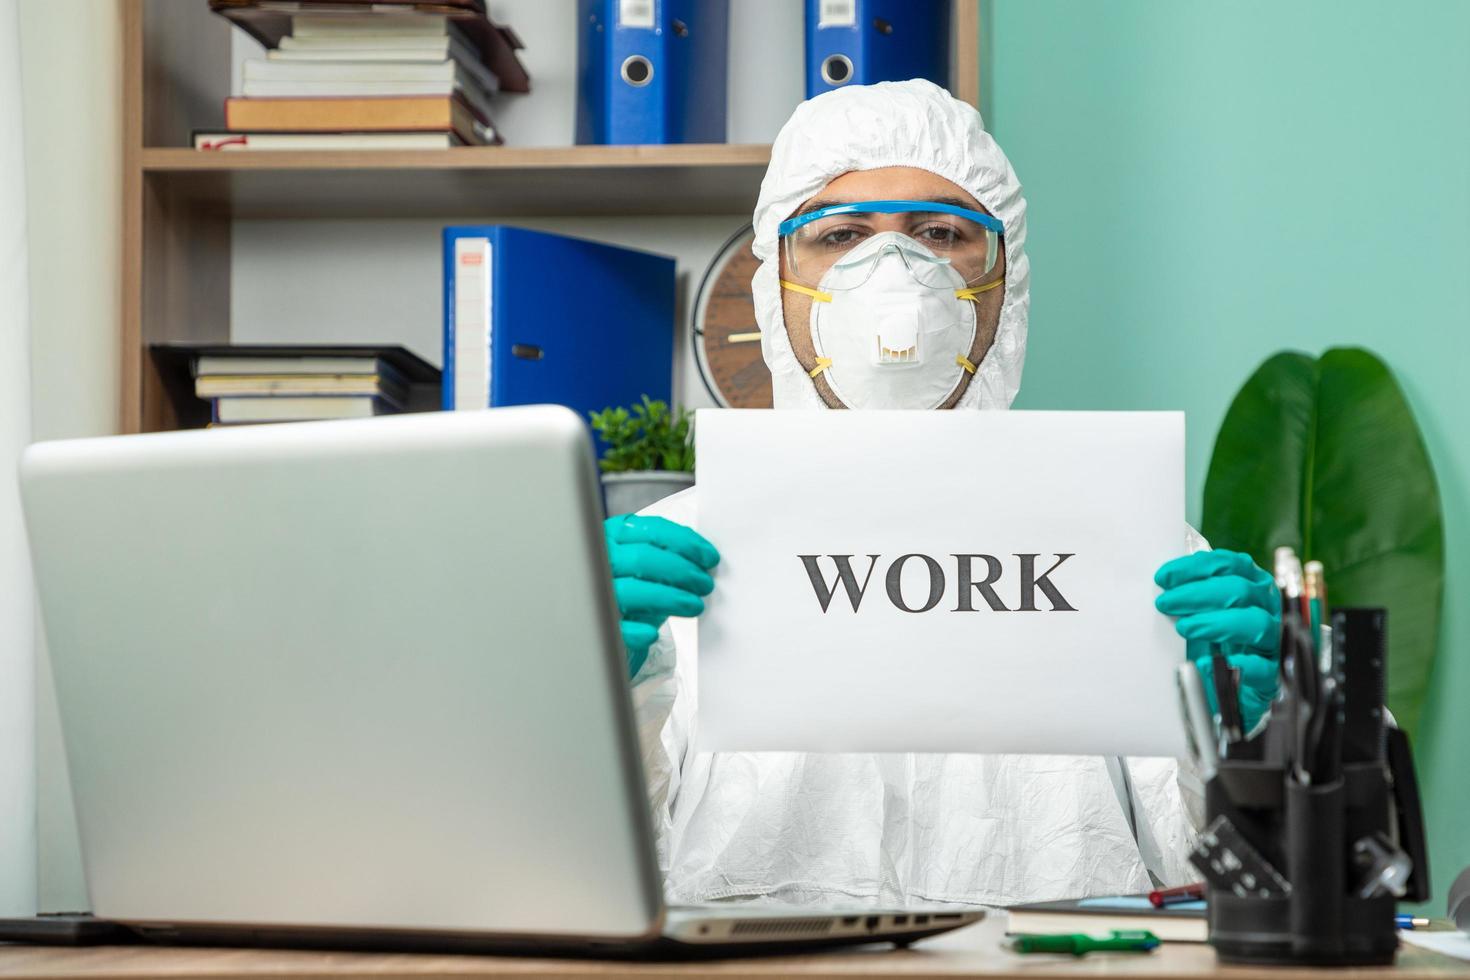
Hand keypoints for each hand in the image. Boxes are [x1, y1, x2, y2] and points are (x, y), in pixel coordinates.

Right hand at [604, 514, 719, 677]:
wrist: (615, 620)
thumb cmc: (637, 584)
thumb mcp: (652, 561)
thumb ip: (671, 551)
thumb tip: (705, 556)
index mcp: (616, 535)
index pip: (653, 530)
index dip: (685, 543)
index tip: (710, 558)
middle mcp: (601, 559)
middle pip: (642, 558)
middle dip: (681, 571)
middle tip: (705, 584)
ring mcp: (595, 591)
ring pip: (630, 591)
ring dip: (669, 598)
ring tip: (695, 605)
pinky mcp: (597, 623)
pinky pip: (615, 627)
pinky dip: (635, 630)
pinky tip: (652, 633)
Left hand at [1154, 549, 1280, 732]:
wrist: (1228, 692)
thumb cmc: (1214, 644)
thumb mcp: (1202, 615)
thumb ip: (1191, 595)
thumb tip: (1163, 580)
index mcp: (1253, 587)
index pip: (1230, 565)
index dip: (1196, 568)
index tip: (1164, 577)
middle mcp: (1268, 609)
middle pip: (1241, 590)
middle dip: (1198, 593)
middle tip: (1165, 602)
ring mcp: (1273, 642)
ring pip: (1255, 623)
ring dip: (1215, 622)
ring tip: (1184, 628)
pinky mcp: (1271, 676)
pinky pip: (1261, 668)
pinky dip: (1235, 664)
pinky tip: (1207, 664)